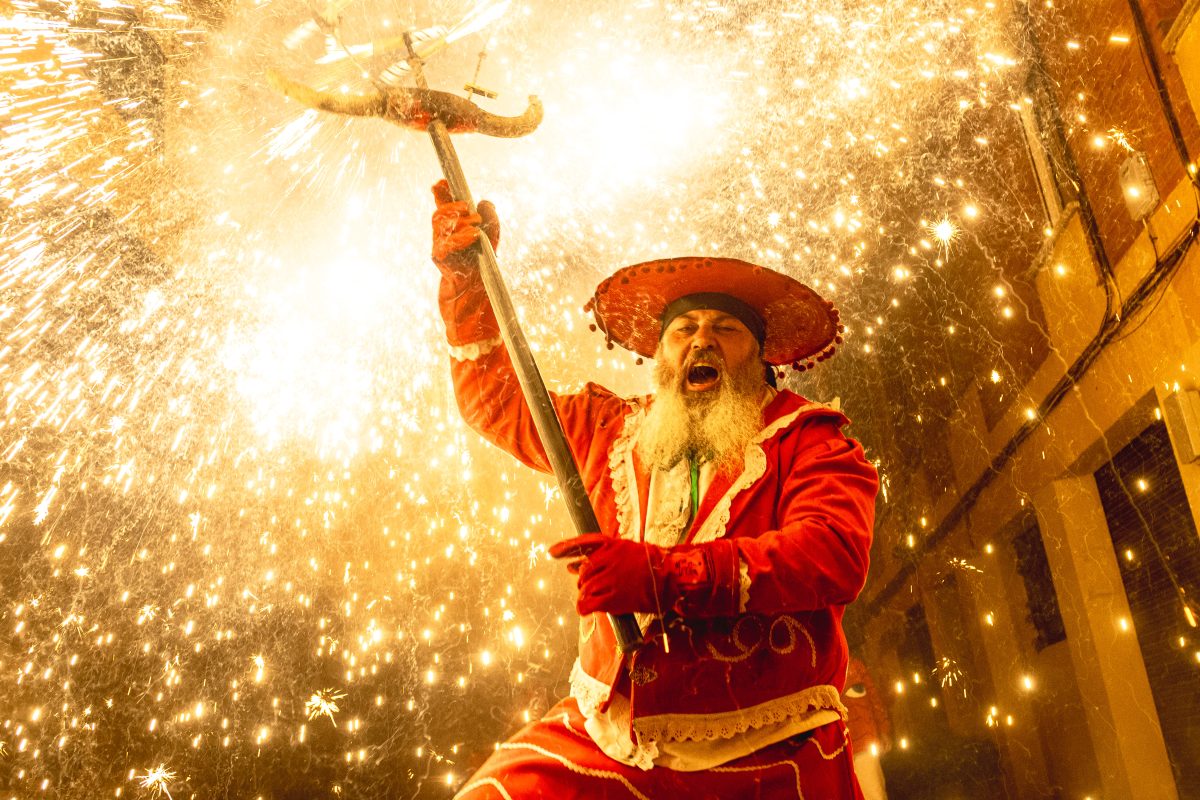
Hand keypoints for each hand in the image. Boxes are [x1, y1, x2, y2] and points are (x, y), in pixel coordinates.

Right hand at [431, 179, 499, 274]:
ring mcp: (439, 244)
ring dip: (461, 222)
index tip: (442, 182)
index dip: (440, 193)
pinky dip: (462, 237)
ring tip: (477, 225)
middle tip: (467, 208)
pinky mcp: (439, 256)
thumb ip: (490, 217)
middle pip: (439, 214)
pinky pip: (447, 243)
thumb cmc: (482, 258)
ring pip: (442, 225)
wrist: (476, 285)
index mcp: (452, 224)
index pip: (442, 205)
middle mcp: (442, 233)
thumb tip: (485, 203)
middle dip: (452, 207)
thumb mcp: (492, 234)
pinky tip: (475, 235)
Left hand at [549, 534, 740, 617]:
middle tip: (593, 586)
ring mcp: (610, 579)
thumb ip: (601, 556)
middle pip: (583, 571)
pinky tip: (586, 608)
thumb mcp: (628, 551)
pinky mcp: (613, 598)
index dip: (566, 547)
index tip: (551, 552)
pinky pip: (588, 604)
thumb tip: (571, 564)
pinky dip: (583, 607)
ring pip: (584, 588)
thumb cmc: (651, 565)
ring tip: (597, 597)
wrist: (671, 578)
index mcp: (613, 545)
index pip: (583, 543)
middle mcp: (609, 560)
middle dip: (584, 580)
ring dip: (586, 594)